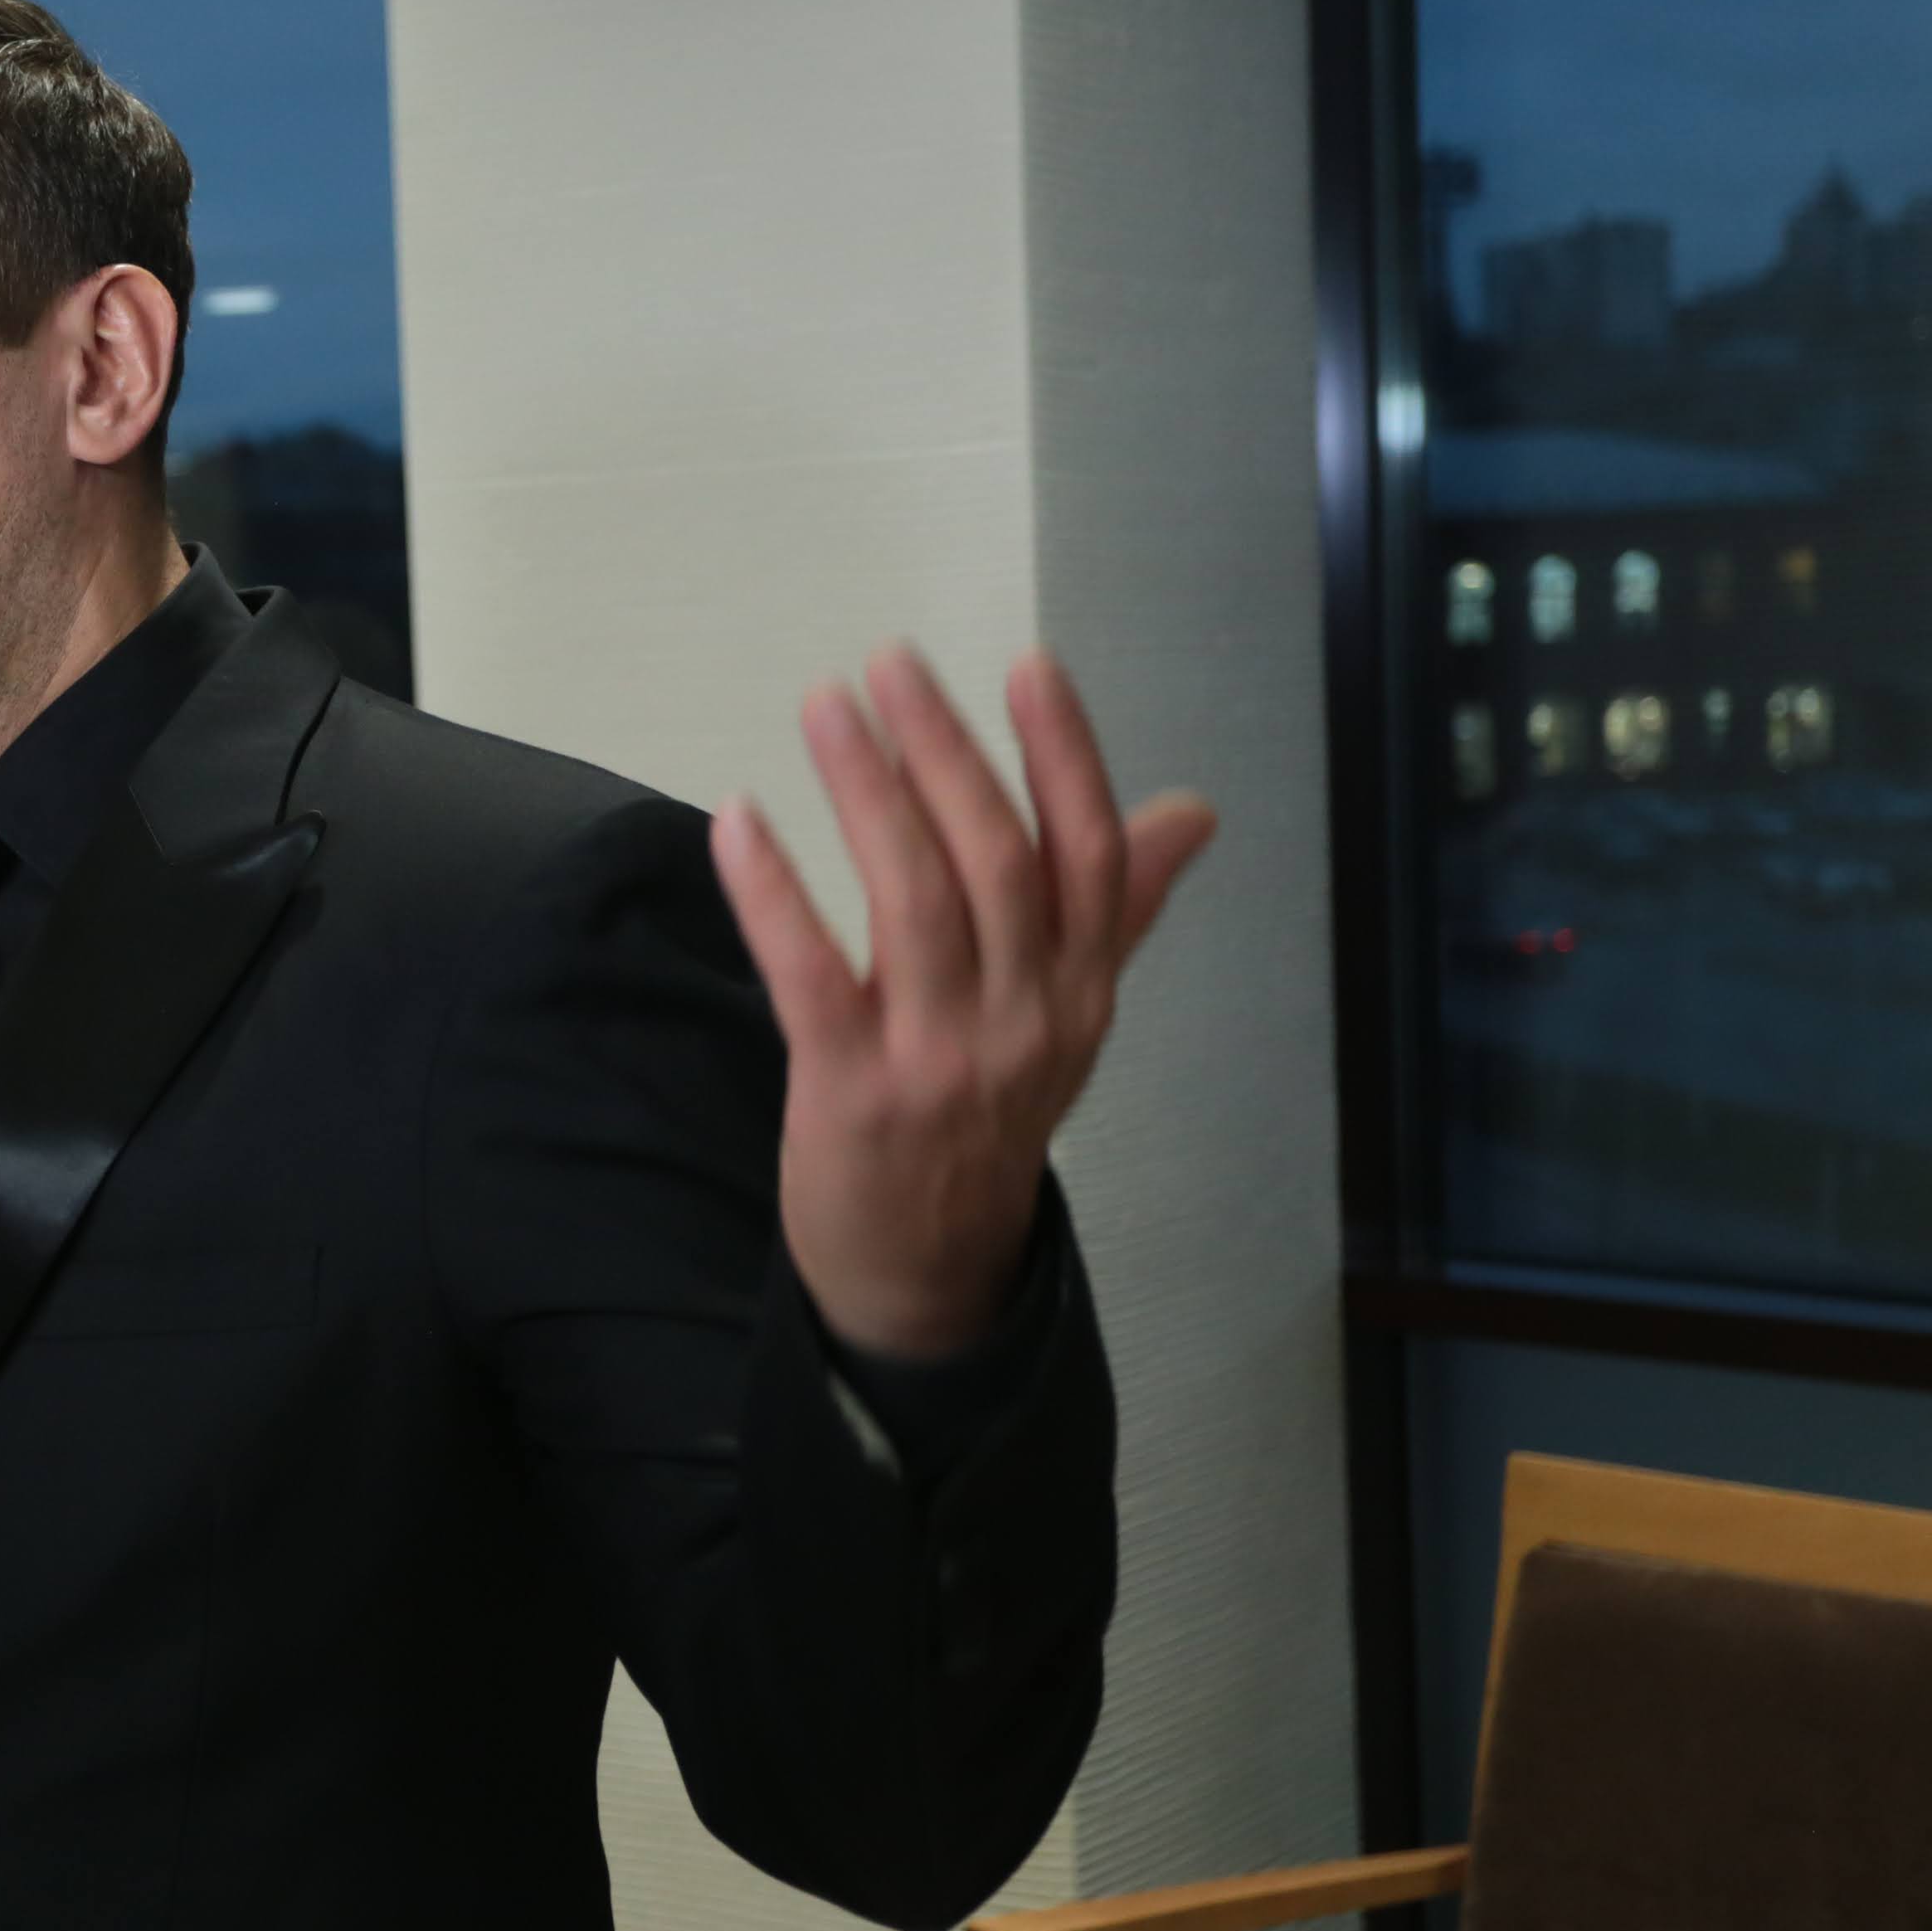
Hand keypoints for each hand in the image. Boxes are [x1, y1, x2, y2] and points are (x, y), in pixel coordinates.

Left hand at [708, 645, 1213, 1360]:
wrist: (929, 1267)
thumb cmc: (991, 1113)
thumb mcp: (1070, 1018)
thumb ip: (1118, 909)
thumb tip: (1190, 811)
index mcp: (1083, 989)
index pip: (1090, 854)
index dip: (1066, 754)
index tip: (1026, 664)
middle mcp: (1028, 1019)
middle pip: (998, 860)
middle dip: (945, 748)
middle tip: (892, 663)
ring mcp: (943, 1059)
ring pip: (916, 900)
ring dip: (867, 791)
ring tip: (826, 708)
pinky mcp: (852, 1093)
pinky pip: (810, 975)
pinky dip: (774, 892)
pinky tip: (741, 819)